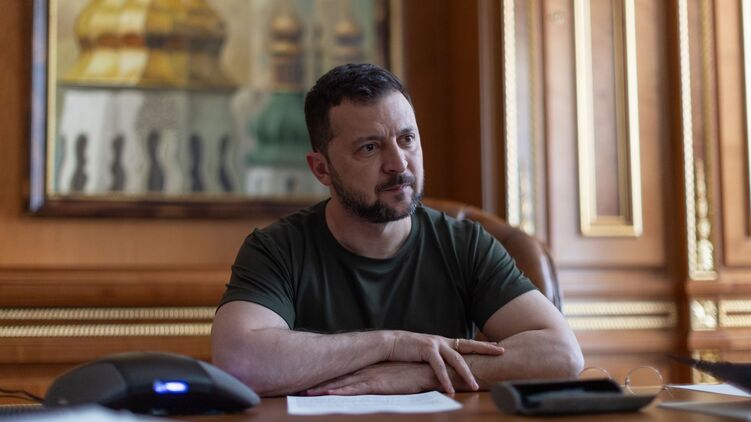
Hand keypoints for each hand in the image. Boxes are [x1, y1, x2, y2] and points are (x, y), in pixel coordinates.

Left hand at [304, 362, 435, 395]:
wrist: (433, 370)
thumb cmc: (418, 374)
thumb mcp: (396, 376)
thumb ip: (384, 378)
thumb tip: (376, 384)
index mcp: (371, 368)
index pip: (344, 373)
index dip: (327, 377)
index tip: (311, 380)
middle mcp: (368, 371)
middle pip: (338, 377)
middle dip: (319, 382)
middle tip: (299, 386)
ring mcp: (372, 377)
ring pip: (343, 383)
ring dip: (324, 388)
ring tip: (307, 393)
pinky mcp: (379, 384)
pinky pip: (356, 390)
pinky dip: (341, 392)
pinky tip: (327, 394)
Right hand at [387, 331, 503, 393]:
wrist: (390, 343)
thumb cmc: (408, 351)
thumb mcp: (427, 354)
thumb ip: (439, 359)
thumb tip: (450, 369)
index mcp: (444, 342)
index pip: (468, 343)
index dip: (483, 345)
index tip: (498, 346)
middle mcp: (442, 341)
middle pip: (468, 347)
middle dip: (485, 350)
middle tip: (501, 352)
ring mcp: (435, 344)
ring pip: (456, 359)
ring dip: (466, 374)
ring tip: (474, 386)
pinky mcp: (426, 349)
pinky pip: (439, 366)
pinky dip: (445, 378)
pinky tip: (450, 388)